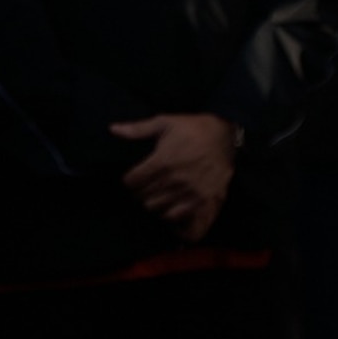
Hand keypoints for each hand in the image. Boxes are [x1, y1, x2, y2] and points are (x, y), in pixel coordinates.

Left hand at [115, 113, 239, 241]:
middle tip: (146, 185)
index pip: (131, 182)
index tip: (133, 177)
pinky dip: (170, 213)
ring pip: (156, 208)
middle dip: (140, 191)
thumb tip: (112, 129)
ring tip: (158, 193)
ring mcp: (189, 191)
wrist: (225, 134)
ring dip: (154, 202)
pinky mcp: (203, 199)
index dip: (129, 179)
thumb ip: (137, 129)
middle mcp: (174, 179)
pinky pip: (176, 216)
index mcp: (162, 161)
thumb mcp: (165, 122)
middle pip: (142, 197)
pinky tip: (171, 204)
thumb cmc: (193, 127)